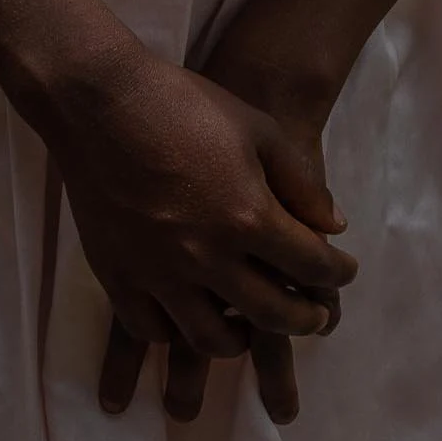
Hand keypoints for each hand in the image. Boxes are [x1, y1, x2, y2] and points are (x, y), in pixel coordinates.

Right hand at [25, 42, 355, 415]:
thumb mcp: (258, 129)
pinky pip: (151, 330)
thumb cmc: (184, 105)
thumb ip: (301, 183)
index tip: (343, 272)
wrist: (98, 101)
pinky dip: (176, 332)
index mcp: (249, 217)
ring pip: (212, 339)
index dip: (338, 274)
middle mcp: (208, 257)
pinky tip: (187, 316)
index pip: (313, 267)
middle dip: (306, 319)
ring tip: (251, 325)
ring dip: (243, 338)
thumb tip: (334, 226)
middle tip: (314, 315)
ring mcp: (159, 273)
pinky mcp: (117, 276)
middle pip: (273, 314)